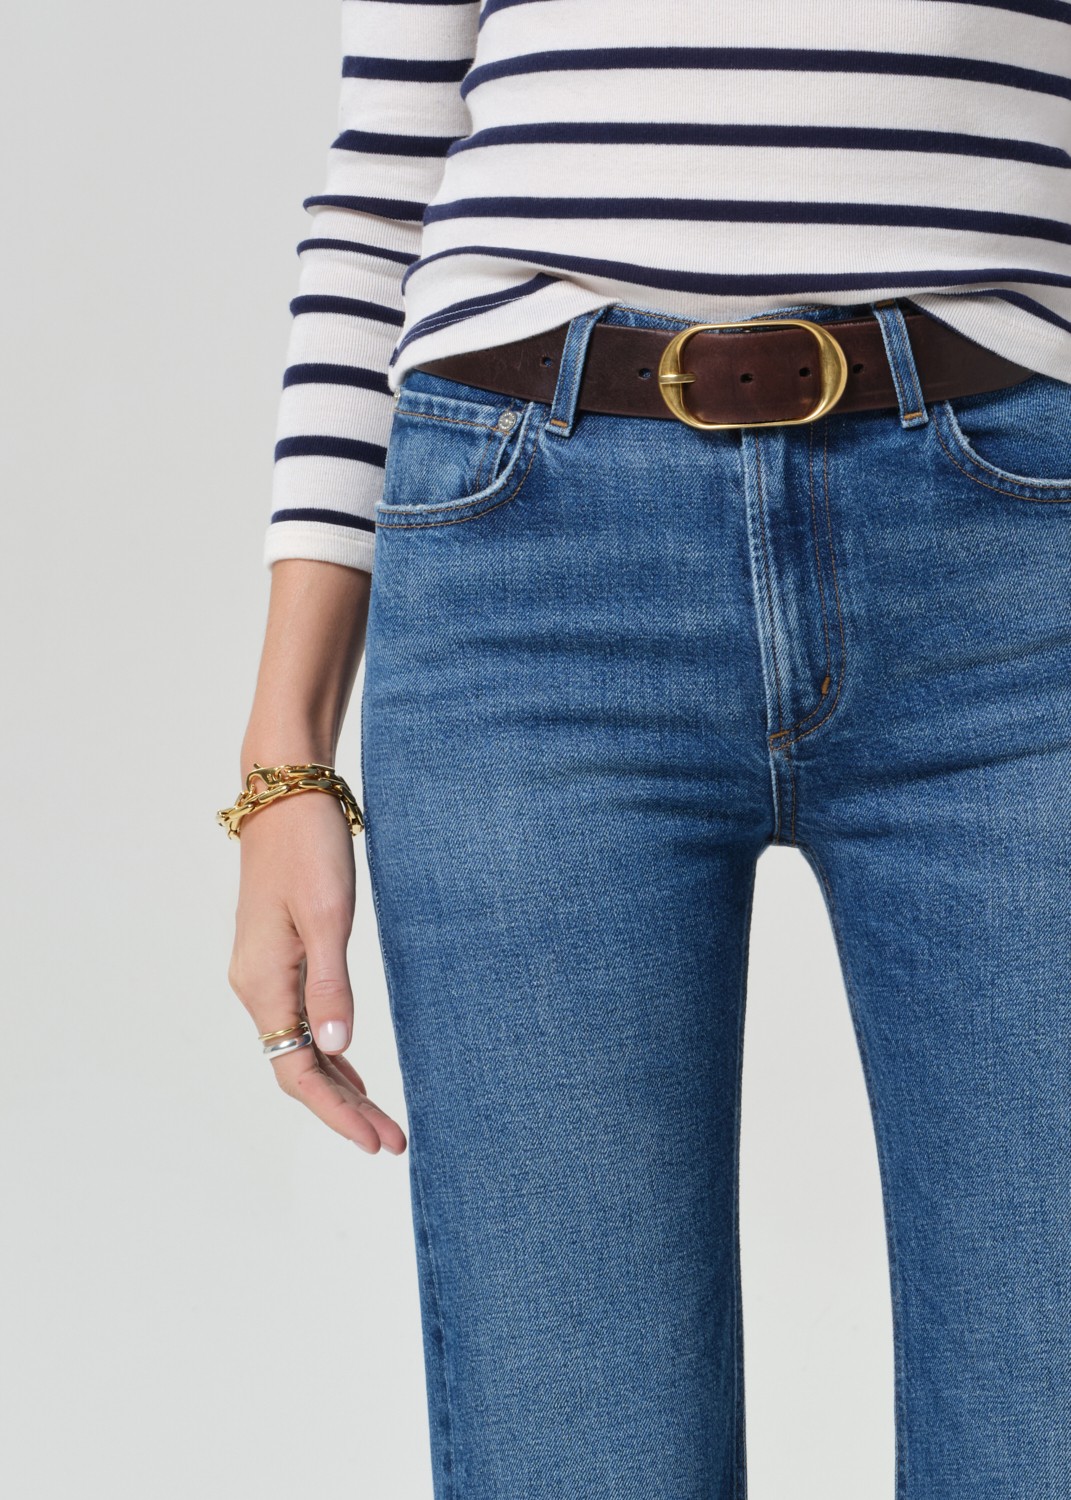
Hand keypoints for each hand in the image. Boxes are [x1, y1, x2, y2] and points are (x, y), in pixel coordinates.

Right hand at [227, 784, 406, 1155]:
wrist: (285, 792)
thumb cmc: (309, 846)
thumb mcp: (328, 914)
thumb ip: (332, 984)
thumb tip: (339, 1049)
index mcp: (264, 982)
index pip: (297, 1072)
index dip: (337, 1113)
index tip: (378, 1140)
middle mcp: (256, 986)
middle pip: (298, 1068)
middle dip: (344, 1109)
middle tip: (394, 1140)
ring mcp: (264, 971)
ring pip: (300, 1048)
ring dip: (339, 1084)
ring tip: (381, 1117)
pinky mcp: (278, 955)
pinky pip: (300, 1021)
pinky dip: (328, 1051)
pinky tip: (352, 1065)